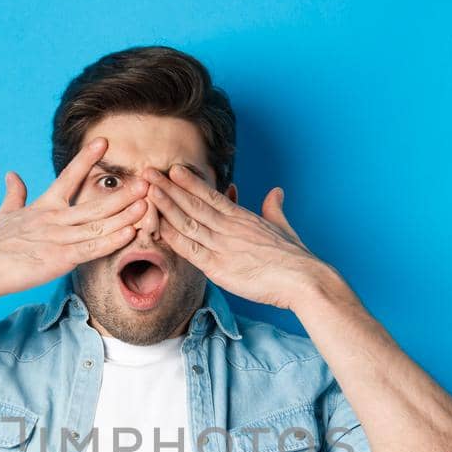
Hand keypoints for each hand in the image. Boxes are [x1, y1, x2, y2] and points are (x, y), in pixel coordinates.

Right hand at [0, 137, 148, 299]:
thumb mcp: (3, 214)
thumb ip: (14, 194)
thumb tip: (12, 174)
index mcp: (43, 206)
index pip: (68, 177)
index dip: (86, 159)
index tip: (103, 141)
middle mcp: (54, 218)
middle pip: (95, 202)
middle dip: (122, 191)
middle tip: (146, 178)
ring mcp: (58, 239)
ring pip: (98, 224)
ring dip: (124, 213)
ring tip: (146, 201)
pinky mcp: (60, 259)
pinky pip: (92, 249)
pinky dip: (113, 241)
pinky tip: (131, 233)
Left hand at [143, 165, 328, 310]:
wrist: (304, 280)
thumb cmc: (297, 259)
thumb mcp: (284, 227)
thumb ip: (274, 209)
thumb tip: (276, 192)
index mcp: (243, 218)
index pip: (211, 195)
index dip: (189, 182)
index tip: (172, 170)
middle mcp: (230, 228)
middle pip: (193, 204)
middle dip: (169, 188)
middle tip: (147, 173)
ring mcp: (223, 246)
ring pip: (188, 222)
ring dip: (165, 206)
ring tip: (147, 191)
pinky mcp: (219, 268)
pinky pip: (190, 250)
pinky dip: (173, 237)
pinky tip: (158, 227)